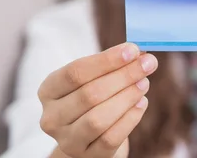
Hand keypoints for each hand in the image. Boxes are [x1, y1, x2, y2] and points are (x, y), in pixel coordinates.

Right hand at [38, 43, 157, 157]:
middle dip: (124, 76)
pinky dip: (130, 118)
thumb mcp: (94, 78)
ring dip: (127, 97)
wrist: (90, 135)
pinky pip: (111, 138)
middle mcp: (52, 117)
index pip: (75, 72)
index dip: (106, 60)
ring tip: (144, 83)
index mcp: (48, 90)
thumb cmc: (93, 97)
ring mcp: (67, 140)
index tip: (133, 50)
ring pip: (98, 118)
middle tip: (148, 64)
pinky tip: (142, 103)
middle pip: (89, 94)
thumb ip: (113, 64)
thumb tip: (140, 54)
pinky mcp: (87, 156)